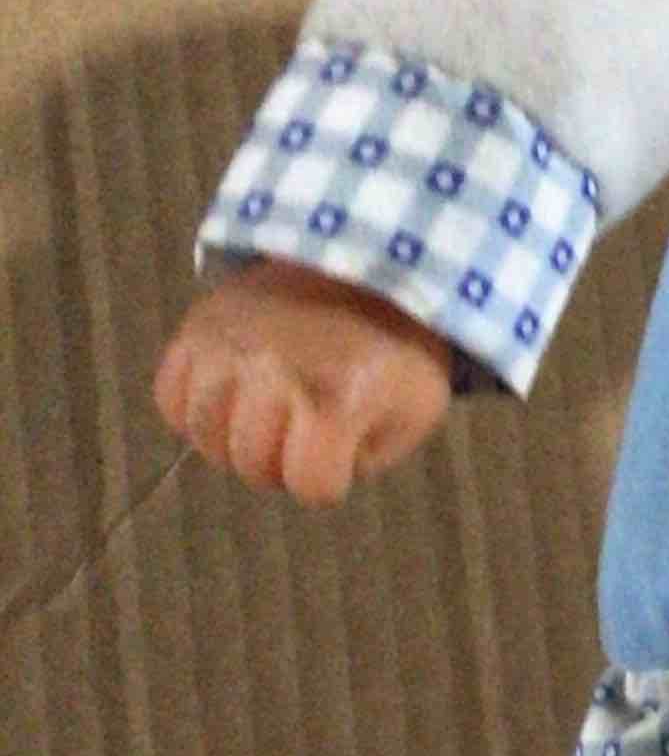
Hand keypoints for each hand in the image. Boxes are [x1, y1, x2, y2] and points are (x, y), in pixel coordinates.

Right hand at [154, 261, 455, 504]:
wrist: (369, 270)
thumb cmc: (394, 354)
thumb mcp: (411, 414)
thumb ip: (359, 462)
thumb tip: (293, 472)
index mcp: (342, 394)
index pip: (311, 485)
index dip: (327, 484)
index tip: (340, 454)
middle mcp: (276, 367)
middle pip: (251, 464)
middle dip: (279, 465)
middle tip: (302, 434)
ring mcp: (230, 342)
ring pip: (203, 433)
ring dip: (233, 440)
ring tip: (266, 418)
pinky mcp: (201, 323)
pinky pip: (170, 396)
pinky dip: (194, 410)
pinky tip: (230, 401)